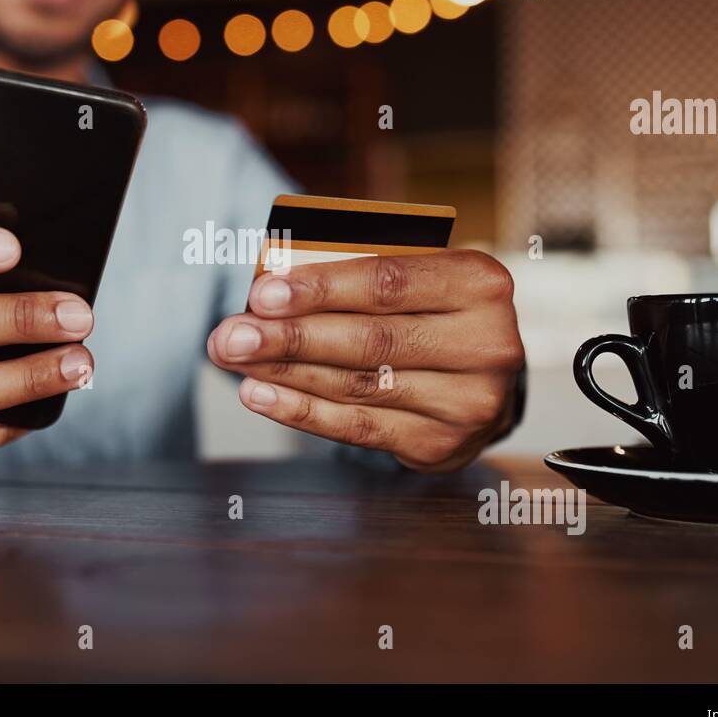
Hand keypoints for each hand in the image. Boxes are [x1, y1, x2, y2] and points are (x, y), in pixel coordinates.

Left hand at [207, 250, 523, 471]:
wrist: (486, 381)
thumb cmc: (433, 313)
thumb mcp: (417, 276)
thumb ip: (359, 272)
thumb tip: (271, 287)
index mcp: (479, 283)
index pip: (388, 283)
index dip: (320, 289)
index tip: (262, 293)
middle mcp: (485, 344)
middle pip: (369, 340)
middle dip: (290, 337)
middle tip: (232, 333)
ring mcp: (467, 401)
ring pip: (357, 385)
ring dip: (285, 372)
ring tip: (235, 358)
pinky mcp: (441, 444)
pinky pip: (358, 428)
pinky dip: (302, 411)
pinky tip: (260, 394)